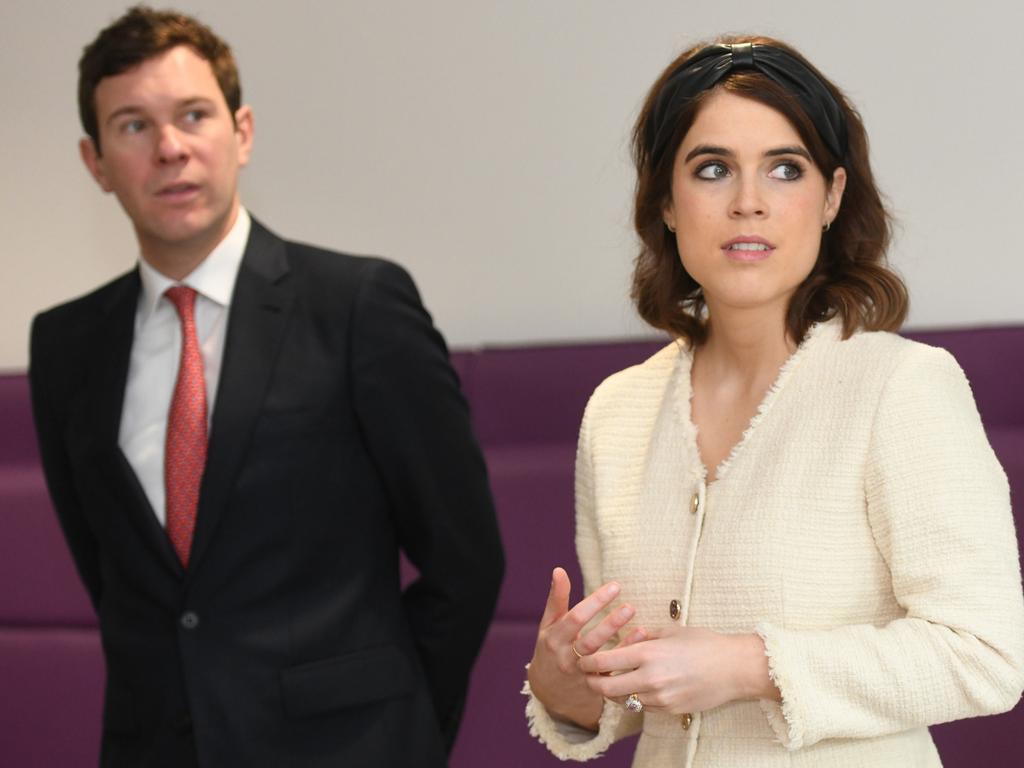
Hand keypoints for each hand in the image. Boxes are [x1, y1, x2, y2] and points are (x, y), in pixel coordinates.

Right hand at [527, 567, 645, 728]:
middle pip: (590, 641)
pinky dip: (627, 655)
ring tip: (638, 622)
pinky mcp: (594, 686)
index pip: (575, 619)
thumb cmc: (550, 649)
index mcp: (554, 639)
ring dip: (622, 641)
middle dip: (611, 624)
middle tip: (630, 606)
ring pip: (603, 659)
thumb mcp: (548, 625)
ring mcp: (581, 674)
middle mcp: (566, 657)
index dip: (595, 603)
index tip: (615, 586)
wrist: (548, 691)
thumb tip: (559, 570)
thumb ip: (556, 599)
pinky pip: (613, 672)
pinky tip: (641, 638)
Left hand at [577, 627, 778, 714]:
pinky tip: (642, 687)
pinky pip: (644, 707)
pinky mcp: (670, 710)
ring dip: (616, 692)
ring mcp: (660, 697)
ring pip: (624, 700)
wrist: (735, 668)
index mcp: (648, 653)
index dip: (589, 662)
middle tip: (590, 677)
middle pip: (606, 688)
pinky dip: (638, 698)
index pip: (604, 661)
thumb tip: (627, 637)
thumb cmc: (705, 643)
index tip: (584, 660)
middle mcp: (651, 678)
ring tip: (615, 681)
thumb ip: (645, 636)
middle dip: (593, 683)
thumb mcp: (672, 631)